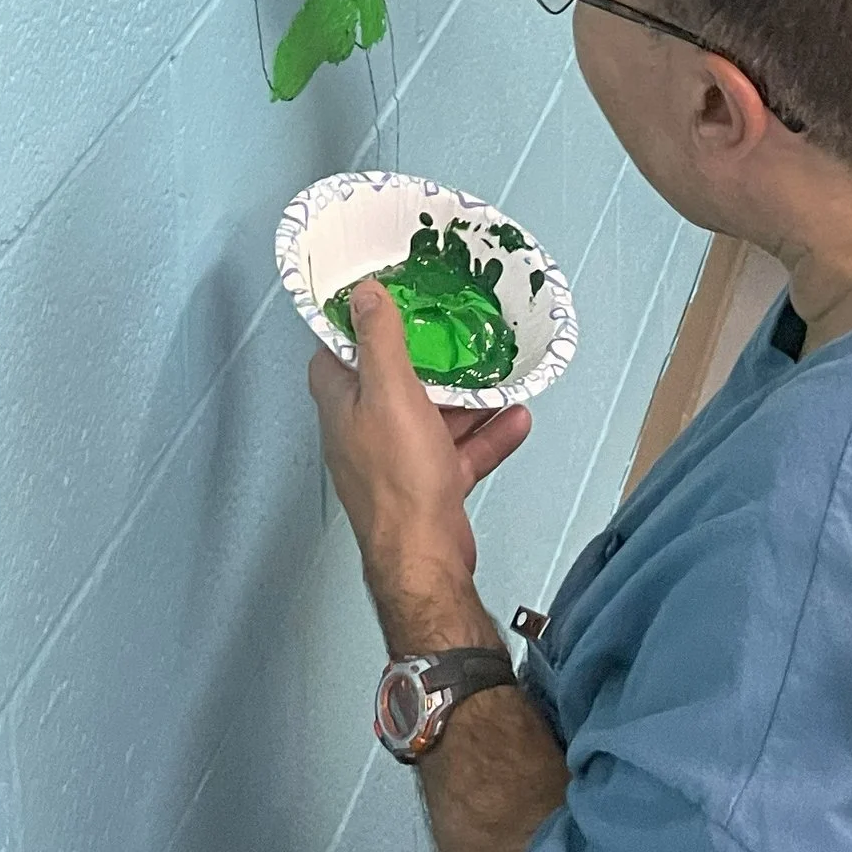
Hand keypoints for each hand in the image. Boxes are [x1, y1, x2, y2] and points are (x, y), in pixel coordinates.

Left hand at [310, 278, 531, 647]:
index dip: (359, 319)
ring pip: (432, 414)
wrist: (427, 558)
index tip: (388, 295)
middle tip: (454, 329)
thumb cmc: (398, 481)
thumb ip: (378, 339)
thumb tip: (364, 293)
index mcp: (342, 402)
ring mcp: (397, 459)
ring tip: (496, 372)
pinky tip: (513, 419)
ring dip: (465, 395)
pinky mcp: (429, 485)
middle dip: (427, 356)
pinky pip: (460, 450)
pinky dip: (487, 434)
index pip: (338, 348)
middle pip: (392, 379)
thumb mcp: (389, 391)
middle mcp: (364, 429)